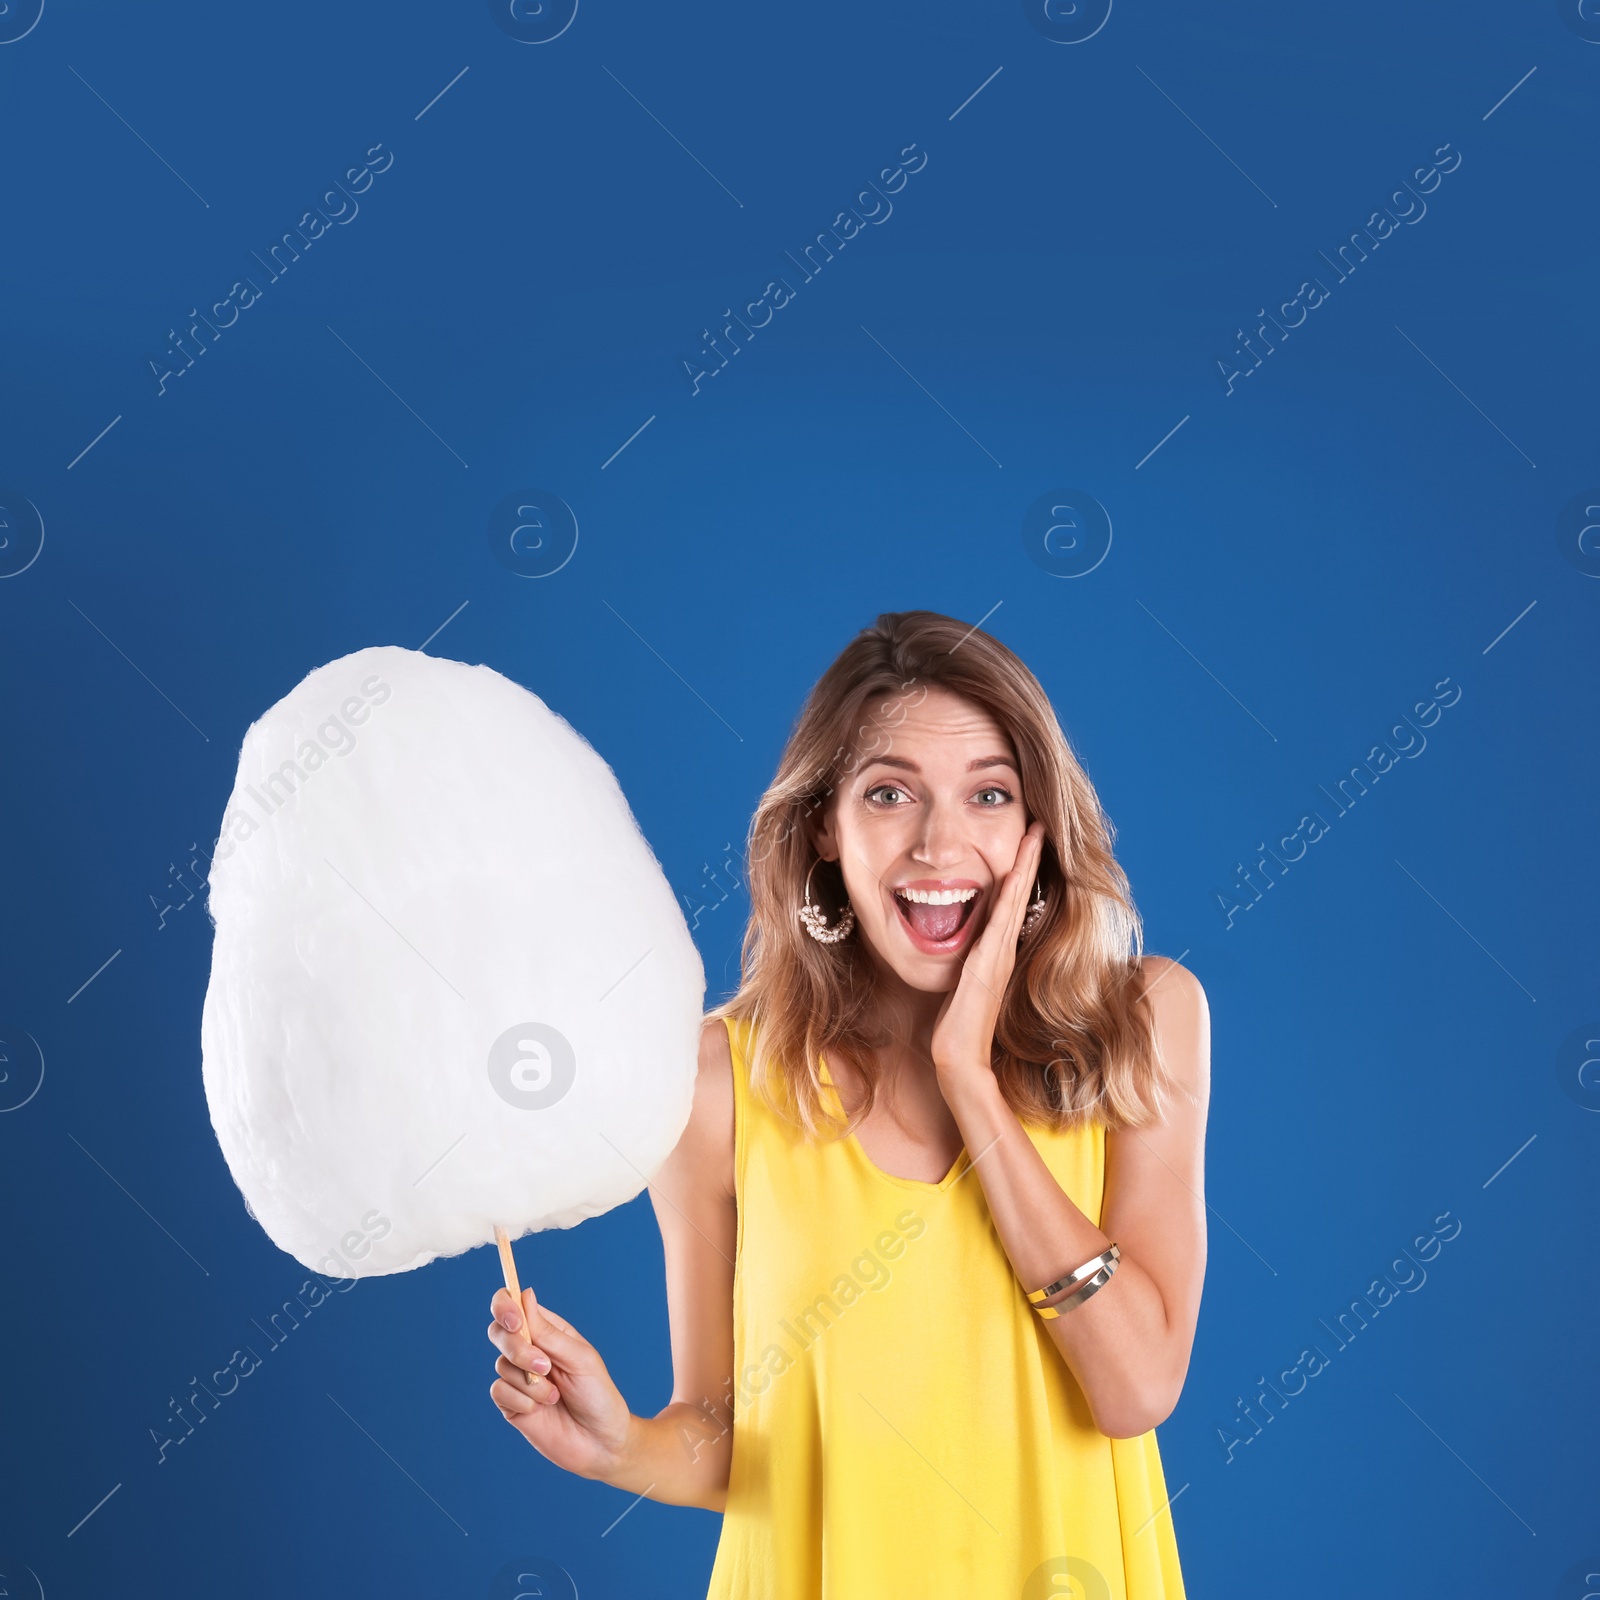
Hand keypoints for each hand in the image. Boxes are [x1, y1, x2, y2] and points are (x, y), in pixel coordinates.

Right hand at [487, 1285, 632, 1480]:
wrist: (601, 1444)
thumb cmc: (598, 1395)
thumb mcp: (579, 1359)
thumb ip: (548, 1332)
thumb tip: (525, 1294)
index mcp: (548, 1331)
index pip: (514, 1305)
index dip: (505, 1306)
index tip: (514, 1321)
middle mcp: (530, 1351)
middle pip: (499, 1332)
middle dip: (517, 1348)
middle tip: (544, 1366)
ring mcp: (519, 1378)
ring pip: (501, 1364)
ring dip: (530, 1382)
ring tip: (555, 1395)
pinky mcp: (511, 1404)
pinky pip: (499, 1391)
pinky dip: (522, 1400)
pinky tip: (541, 1409)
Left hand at [930, 821, 1045, 1080]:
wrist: (959, 1058)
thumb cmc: (956, 1028)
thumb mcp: (960, 984)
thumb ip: (966, 964)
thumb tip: (962, 949)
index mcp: (995, 951)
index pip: (1011, 900)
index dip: (1021, 869)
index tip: (1027, 838)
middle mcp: (1001, 949)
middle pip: (1019, 892)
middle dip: (1030, 856)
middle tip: (1040, 822)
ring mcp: (998, 955)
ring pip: (1015, 899)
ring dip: (1025, 864)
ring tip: (1035, 833)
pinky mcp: (988, 964)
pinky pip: (1001, 919)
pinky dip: (1011, 894)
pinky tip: (1013, 872)